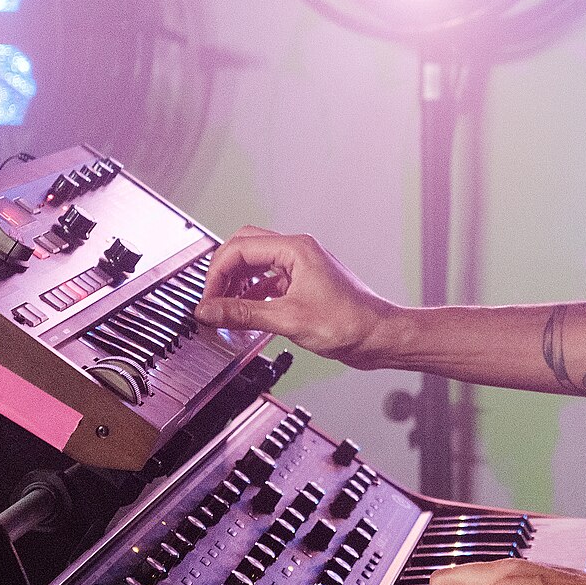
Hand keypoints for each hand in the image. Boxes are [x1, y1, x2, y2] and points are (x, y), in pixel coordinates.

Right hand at [196, 226, 396, 366]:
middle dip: (224, 272)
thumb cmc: (349, 322)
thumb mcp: (288, 319)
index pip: (240, 248)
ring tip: (225, 307)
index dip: (217, 274)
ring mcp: (302, 267)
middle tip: (212, 299)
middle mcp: (298, 252)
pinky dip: (253, 293)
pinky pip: (269, 281)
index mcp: (296, 249)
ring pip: (257, 264)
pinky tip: (247, 312)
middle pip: (245, 248)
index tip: (207, 299)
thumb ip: (243, 313)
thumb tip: (209, 310)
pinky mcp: (304, 284)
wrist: (378, 336)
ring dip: (237, 283)